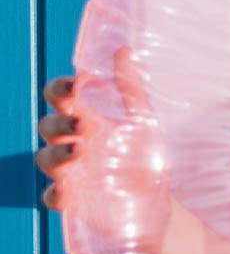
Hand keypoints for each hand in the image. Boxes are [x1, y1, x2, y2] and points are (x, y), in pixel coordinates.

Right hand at [35, 48, 173, 253]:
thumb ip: (131, 89)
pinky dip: (55, 194)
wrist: (160, 202)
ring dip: (55, 153)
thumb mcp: (143, 122)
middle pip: (49, 126)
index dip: (59, 90)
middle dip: (58, 122)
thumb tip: (123, 51)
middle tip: (80, 124)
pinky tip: (65, 191)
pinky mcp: (75, 201)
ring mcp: (71, 173)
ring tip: (77, 151)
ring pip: (46, 159)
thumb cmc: (146, 157)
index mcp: (87, 120)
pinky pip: (54, 197)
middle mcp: (73, 144)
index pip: (61, 99)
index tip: (73, 86)